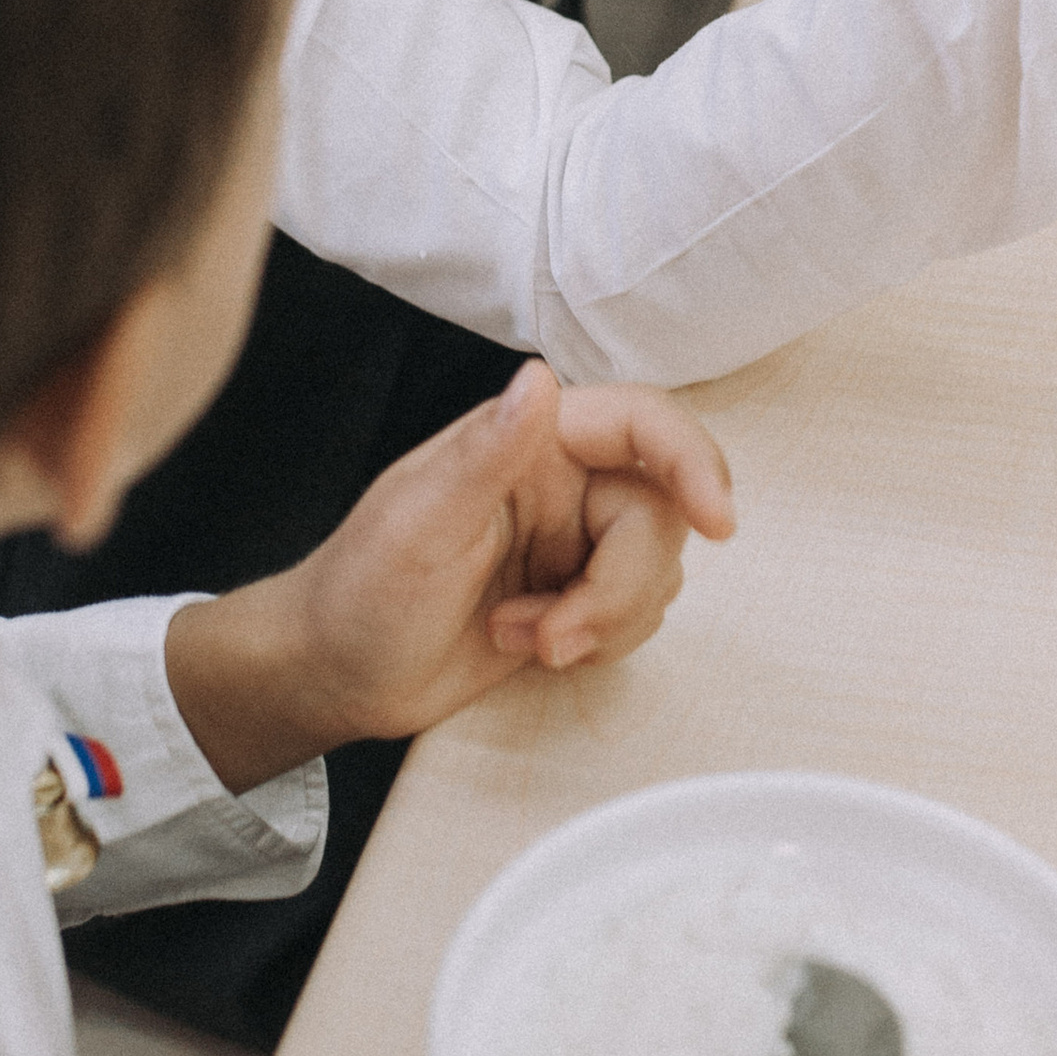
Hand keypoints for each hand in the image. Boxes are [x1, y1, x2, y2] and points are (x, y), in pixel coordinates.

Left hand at [163, 362, 732, 785]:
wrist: (337, 676)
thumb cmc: (359, 592)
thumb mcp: (419, 524)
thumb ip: (485, 453)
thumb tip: (538, 380)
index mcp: (529, 438)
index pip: (641, 421)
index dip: (692, 460)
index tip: (719, 522)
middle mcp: (562, 478)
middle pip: (661, 514)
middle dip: (621, 587)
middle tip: (555, 635)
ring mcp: (573, 538)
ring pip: (657, 569)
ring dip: (604, 619)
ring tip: (521, 637)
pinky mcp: (576, 593)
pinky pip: (637, 612)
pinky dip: (599, 640)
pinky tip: (530, 646)